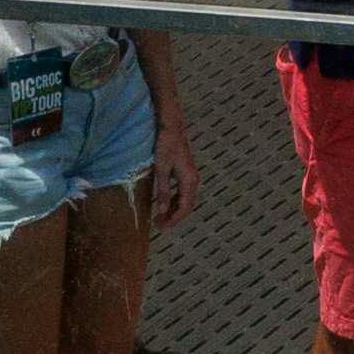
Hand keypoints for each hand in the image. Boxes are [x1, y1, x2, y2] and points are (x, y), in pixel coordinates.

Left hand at [149, 114, 200, 228]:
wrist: (172, 127)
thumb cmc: (165, 145)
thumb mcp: (161, 169)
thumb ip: (162, 191)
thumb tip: (161, 210)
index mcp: (189, 181)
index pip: (184, 208)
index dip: (173, 220)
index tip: (161, 226)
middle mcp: (193, 180)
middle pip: (187, 206)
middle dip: (174, 218)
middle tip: (159, 224)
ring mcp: (191, 176)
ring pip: (186, 200)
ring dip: (174, 210)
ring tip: (160, 216)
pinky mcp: (186, 173)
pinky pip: (183, 193)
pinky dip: (175, 201)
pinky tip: (165, 203)